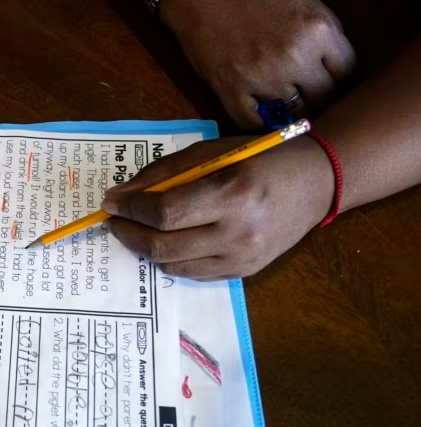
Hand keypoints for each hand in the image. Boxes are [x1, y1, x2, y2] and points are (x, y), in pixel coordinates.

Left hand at [100, 136, 333, 279]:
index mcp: (231, 193)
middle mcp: (238, 232)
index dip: (129, 209)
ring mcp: (244, 258)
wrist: (316, 182)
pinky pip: (193, 273)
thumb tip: (119, 195)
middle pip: (164, 245)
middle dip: (128, 233)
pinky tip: (164, 240)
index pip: (164, 212)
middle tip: (114, 220)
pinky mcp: (246, 272)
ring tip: (136, 229)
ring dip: (145, 248)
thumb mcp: (210, 153)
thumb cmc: (259, 158)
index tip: (109, 202)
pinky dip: (171, 258)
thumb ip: (163, 174)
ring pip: (174, 264)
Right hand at [159, 0, 355, 128]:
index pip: (347, 70)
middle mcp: (294, 57)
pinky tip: (262, 111)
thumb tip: (333, 63)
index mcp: (318, 29)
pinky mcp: (230, 89)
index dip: (338, 72)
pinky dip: (262, 122)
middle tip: (307, 88)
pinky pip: (255, 123)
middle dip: (319, 92)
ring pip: (293, 113)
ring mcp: (261, 77)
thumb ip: (323, 32)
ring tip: (284, 96)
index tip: (326, 73)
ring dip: (291, 107)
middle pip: (324, 96)